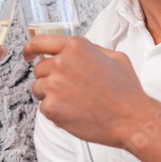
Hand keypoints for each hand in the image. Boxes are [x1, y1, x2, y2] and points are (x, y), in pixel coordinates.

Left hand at [23, 34, 150, 146]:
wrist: (132, 119)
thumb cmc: (127, 90)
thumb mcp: (114, 57)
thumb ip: (90, 49)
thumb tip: (74, 50)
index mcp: (75, 47)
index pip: (39, 42)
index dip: (30, 49)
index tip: (28, 55)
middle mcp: (61, 63)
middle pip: (39, 69)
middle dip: (50, 78)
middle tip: (71, 90)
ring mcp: (54, 86)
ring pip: (39, 88)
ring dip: (51, 95)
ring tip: (74, 102)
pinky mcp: (51, 107)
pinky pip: (43, 107)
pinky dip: (55, 111)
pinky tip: (74, 113)